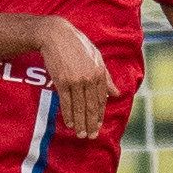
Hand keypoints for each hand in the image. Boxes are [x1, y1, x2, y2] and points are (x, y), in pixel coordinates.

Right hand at [36, 19, 111, 139]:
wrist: (56, 35)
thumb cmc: (77, 45)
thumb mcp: (96, 58)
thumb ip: (106, 78)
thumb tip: (116, 94)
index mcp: (100, 73)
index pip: (102, 100)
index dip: (100, 115)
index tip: (98, 127)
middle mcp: (89, 78)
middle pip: (91, 106)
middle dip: (91, 123)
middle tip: (91, 137)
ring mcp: (75, 81)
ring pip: (79, 107)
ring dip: (80, 123)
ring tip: (80, 134)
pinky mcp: (62, 81)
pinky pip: (66, 102)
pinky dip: (68, 114)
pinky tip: (69, 123)